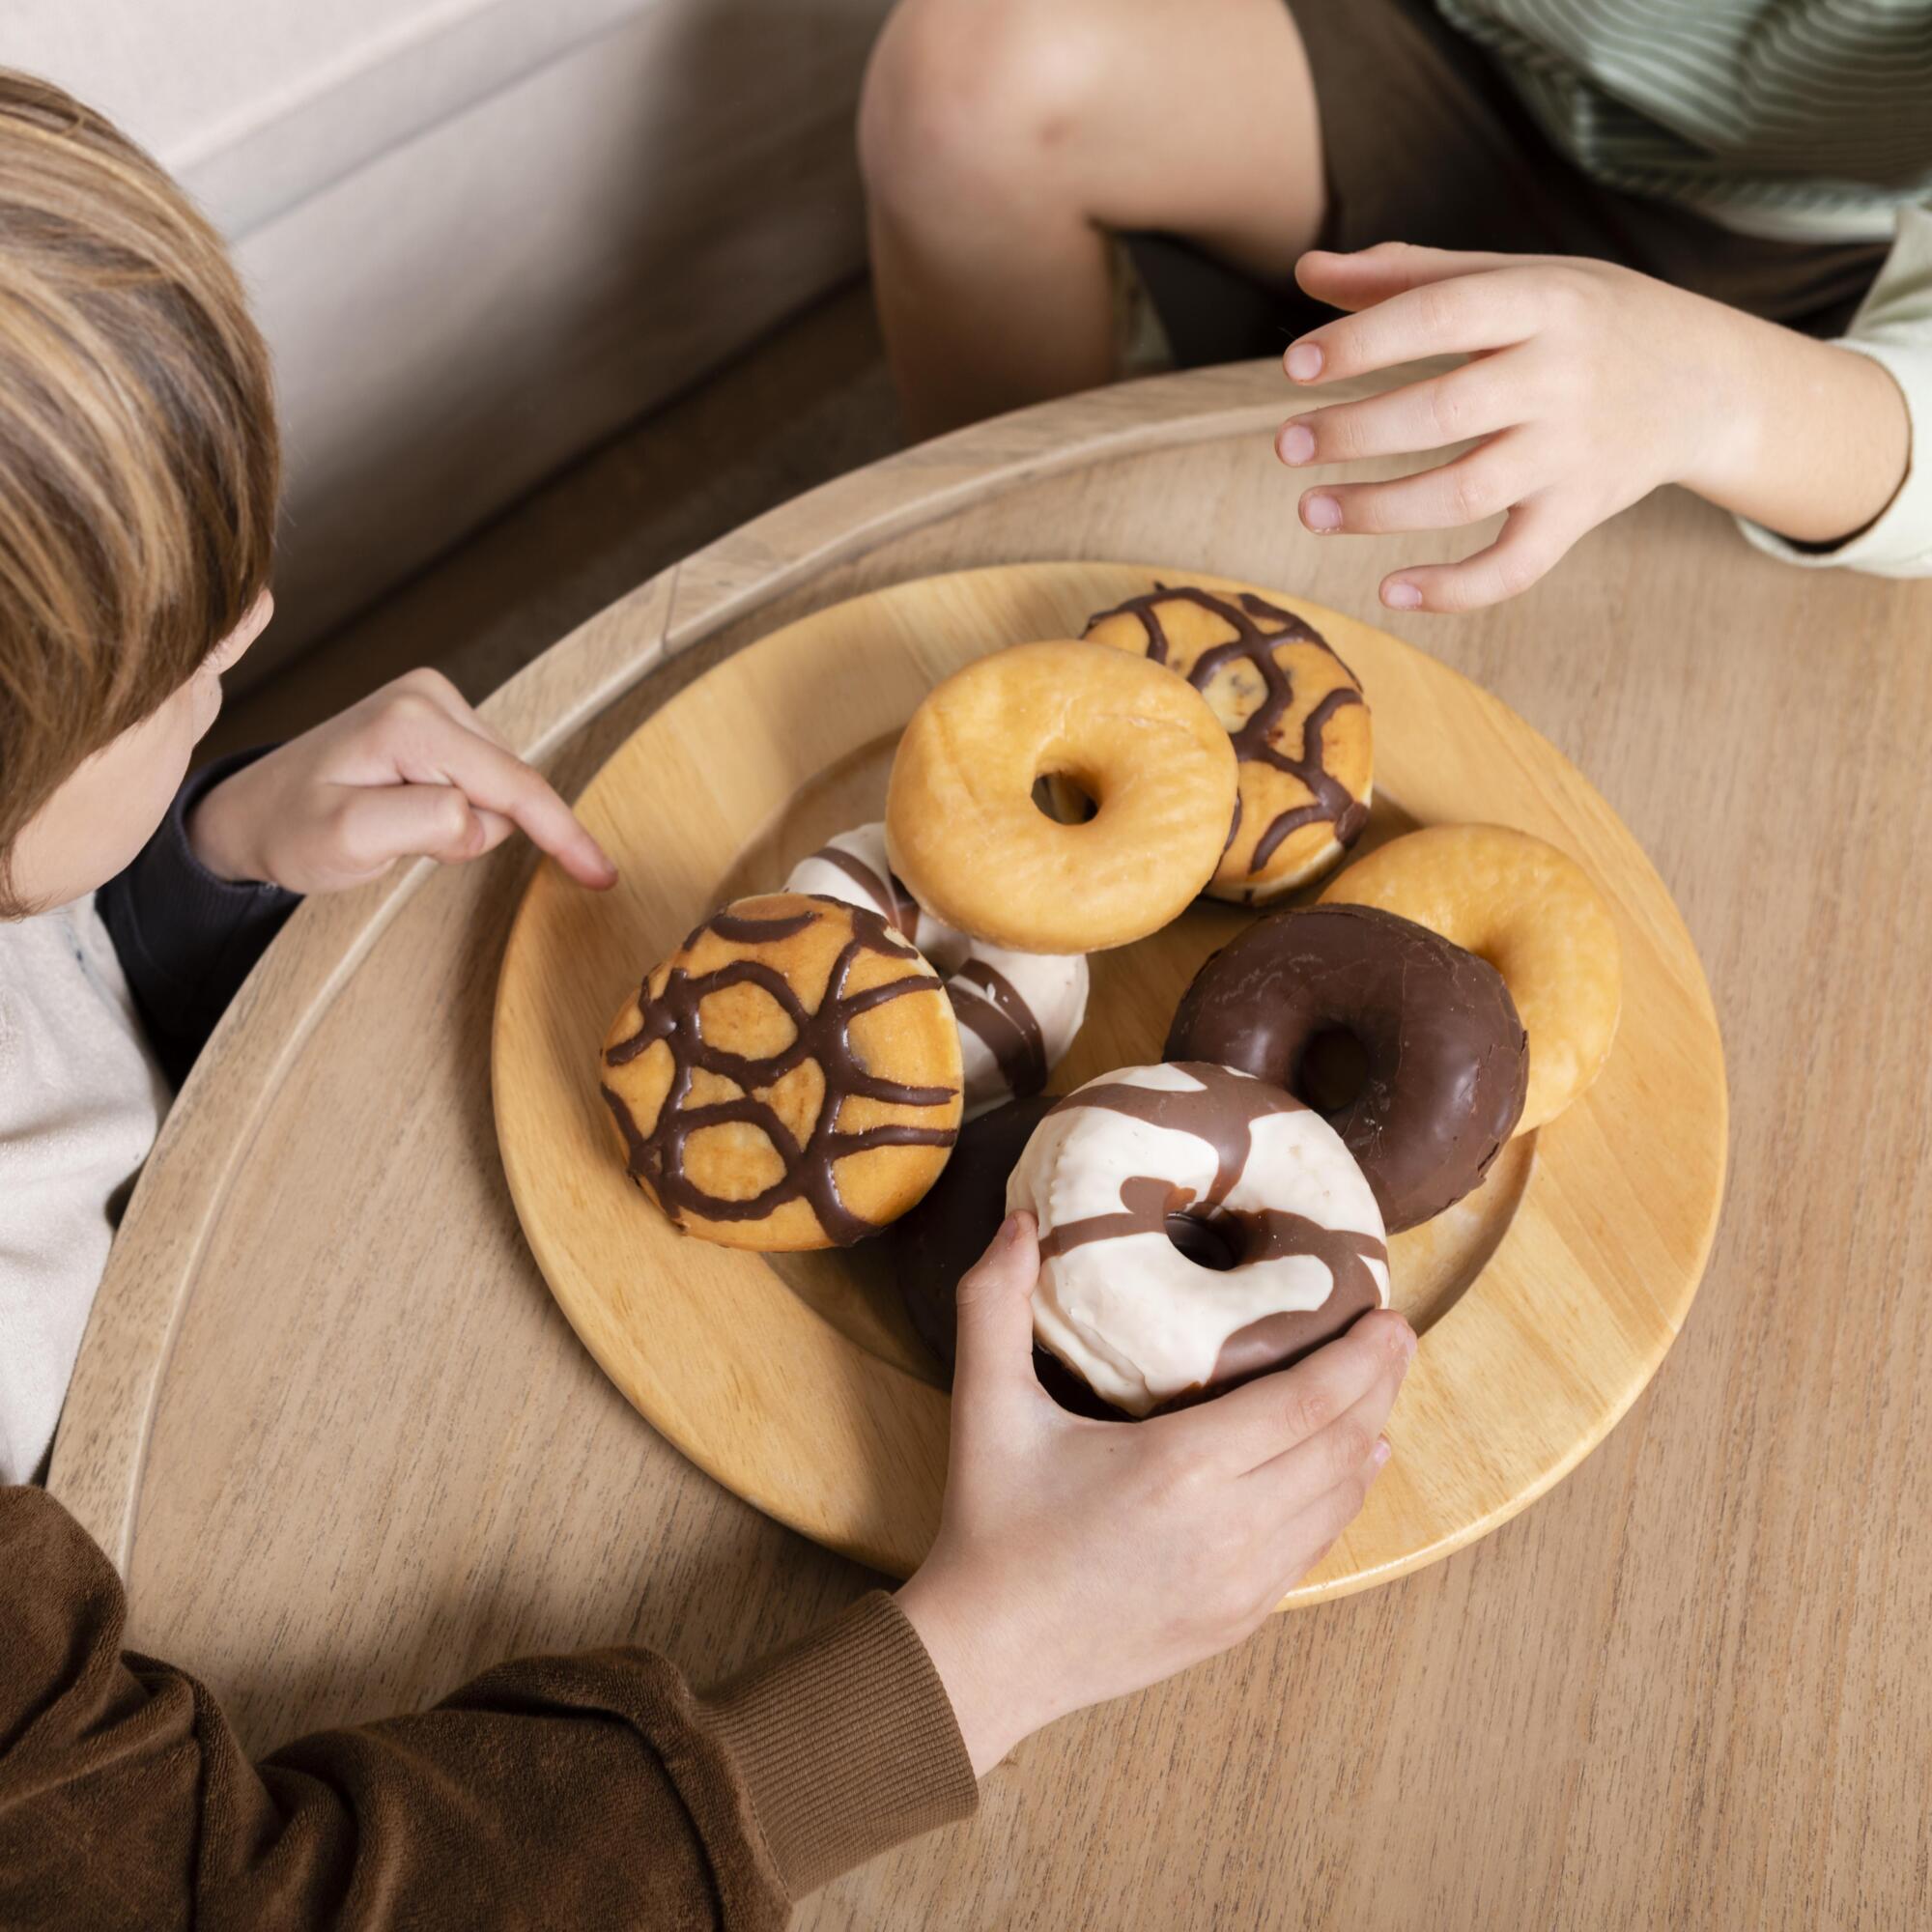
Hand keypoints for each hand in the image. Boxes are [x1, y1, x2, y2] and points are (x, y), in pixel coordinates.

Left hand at [188, 669, 615, 894]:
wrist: (253, 813)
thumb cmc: (292, 831)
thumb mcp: (347, 840)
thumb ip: (420, 824)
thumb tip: (479, 818)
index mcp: (413, 722)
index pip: (513, 785)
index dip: (562, 833)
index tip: (602, 876)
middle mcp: (429, 697)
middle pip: (510, 786)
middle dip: (479, 831)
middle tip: (405, 845)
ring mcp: (433, 704)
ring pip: (500, 787)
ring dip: (467, 822)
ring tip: (398, 826)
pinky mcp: (435, 720)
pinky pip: (484, 780)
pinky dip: (461, 808)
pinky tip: (409, 811)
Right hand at [896, 1214, 1412, 1774]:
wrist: (989, 1658)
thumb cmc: (991, 1526)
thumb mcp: (985, 1407)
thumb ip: (992, 1304)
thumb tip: (1016, 1221)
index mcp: (1180, 1468)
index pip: (1307, 1405)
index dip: (1360, 1358)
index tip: (1386, 1313)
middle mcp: (1229, 1528)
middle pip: (1341, 1447)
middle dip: (1379, 1385)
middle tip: (1395, 1334)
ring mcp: (1242, 1583)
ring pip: (1339, 1501)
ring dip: (1368, 1440)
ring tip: (1378, 1388)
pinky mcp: (1240, 1619)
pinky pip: (1315, 1548)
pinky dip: (1343, 1498)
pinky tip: (1349, 1468)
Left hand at [1275, 243, 1908, 612]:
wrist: (1705, 380)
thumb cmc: (1584, 319)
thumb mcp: (1515, 276)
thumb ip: (1409, 275)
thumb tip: (1306, 271)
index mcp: (1543, 301)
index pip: (1441, 315)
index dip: (1362, 342)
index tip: (1294, 367)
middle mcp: (1561, 377)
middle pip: (1444, 413)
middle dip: (1355, 433)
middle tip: (1287, 446)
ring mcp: (1573, 452)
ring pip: (1465, 495)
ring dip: (1379, 511)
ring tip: (1311, 510)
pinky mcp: (1581, 512)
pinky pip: (1515, 566)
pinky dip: (1454, 589)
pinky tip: (1390, 588)